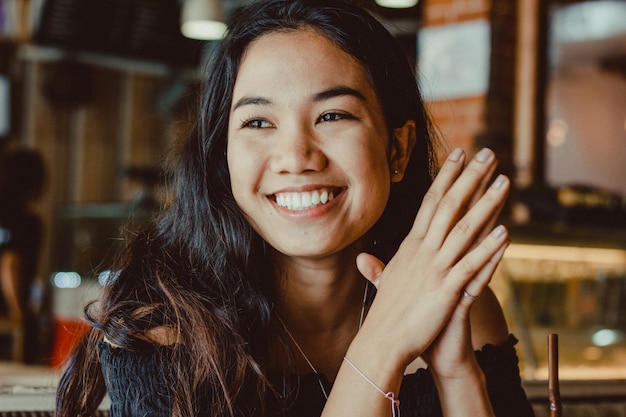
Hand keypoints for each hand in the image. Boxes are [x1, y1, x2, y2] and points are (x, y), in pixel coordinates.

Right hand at [355, 148, 509, 369]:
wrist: (382, 341)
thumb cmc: (385, 312)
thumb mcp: (383, 283)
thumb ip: (377, 267)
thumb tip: (363, 260)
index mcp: (412, 245)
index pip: (430, 201)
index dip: (446, 176)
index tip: (460, 153)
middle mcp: (423, 251)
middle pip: (448, 205)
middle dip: (470, 177)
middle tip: (488, 152)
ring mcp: (435, 269)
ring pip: (463, 229)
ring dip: (485, 204)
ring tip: (504, 181)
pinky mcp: (446, 290)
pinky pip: (470, 265)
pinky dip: (488, 248)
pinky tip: (506, 232)